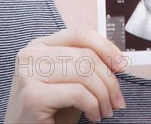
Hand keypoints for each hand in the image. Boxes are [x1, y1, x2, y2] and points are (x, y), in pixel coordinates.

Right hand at [4, 29, 126, 123]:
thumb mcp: (69, 81)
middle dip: (109, 79)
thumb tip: (117, 60)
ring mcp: (29, 73)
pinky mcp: (32, 95)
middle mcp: (31, 55)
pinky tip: (93, 116)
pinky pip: (78, 93)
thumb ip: (84, 64)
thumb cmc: (48, 112)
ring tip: (105, 110)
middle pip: (85, 55)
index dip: (106, 47)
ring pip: (84, 72)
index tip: (121, 64)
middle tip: (116, 99)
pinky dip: (93, 106)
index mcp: (40, 45)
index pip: (80, 34)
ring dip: (103, 95)